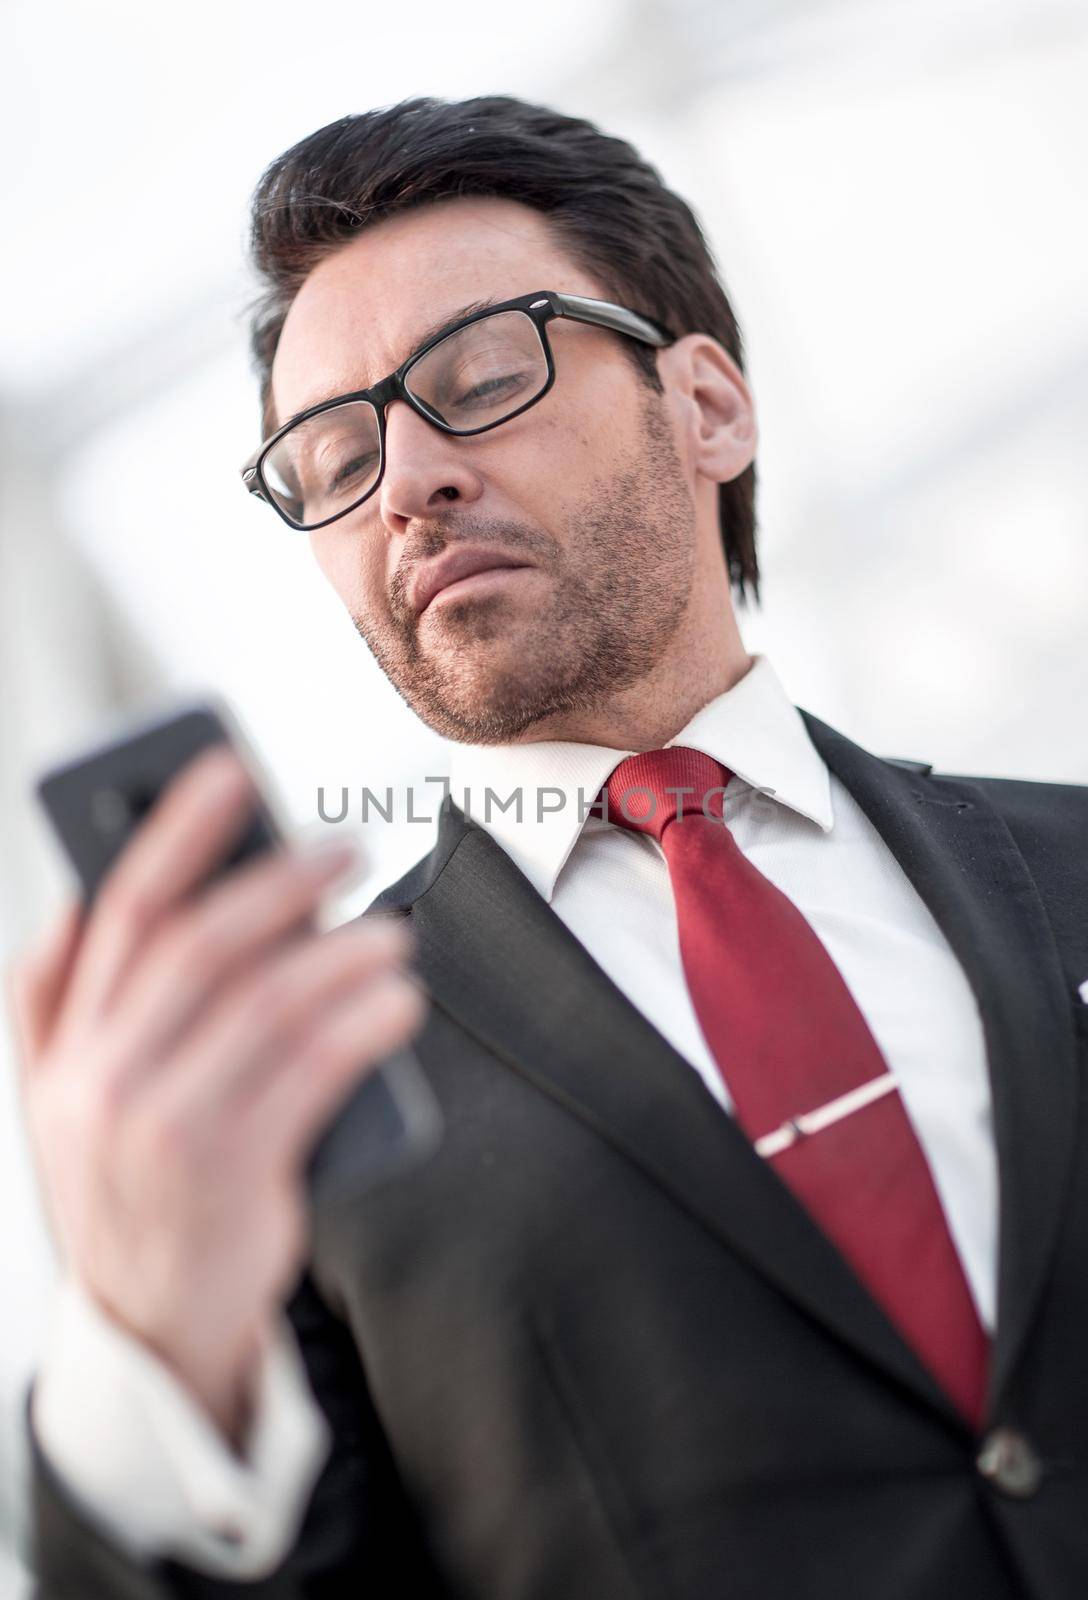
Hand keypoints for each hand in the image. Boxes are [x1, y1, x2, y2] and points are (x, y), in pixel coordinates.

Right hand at [8, 746, 426, 1448]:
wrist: (146, 1329)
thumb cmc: (129, 1188)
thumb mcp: (60, 1101)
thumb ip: (58, 1005)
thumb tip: (85, 900)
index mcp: (64, 1046)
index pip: (120, 912)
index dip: (174, 831)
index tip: (227, 771)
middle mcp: (101, 1080)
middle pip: (201, 945)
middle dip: (279, 880)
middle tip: (344, 847)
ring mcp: (163, 1130)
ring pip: (264, 1002)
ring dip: (340, 952)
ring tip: (392, 933)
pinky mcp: (230, 1173)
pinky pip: (312, 1071)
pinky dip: (363, 1022)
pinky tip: (399, 999)